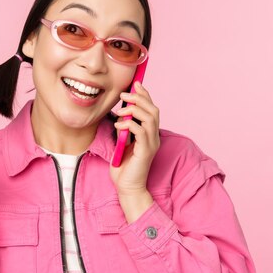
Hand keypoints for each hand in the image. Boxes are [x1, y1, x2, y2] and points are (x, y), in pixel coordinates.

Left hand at [109, 81, 160, 197]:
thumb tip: (120, 112)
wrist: (127, 188)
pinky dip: (129, 124)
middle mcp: (154, 137)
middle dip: (140, 99)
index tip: (135, 85)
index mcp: (150, 134)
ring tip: (120, 110)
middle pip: (154, 110)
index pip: (151, 109)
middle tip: (125, 94)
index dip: (145, 95)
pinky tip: (118, 124)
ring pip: (150, 118)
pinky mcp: (146, 151)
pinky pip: (141, 131)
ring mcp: (151, 144)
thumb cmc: (124, 167)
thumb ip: (124, 128)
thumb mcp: (122, 142)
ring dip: (134, 110)